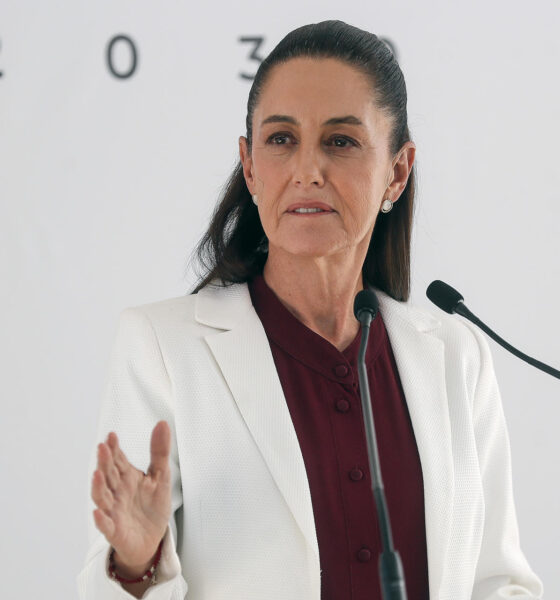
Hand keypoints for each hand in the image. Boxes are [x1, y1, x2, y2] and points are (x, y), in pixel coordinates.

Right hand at [91, 420, 171, 572]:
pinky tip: (97, 512)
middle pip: (108, 475)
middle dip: (104, 461)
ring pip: (102, 497)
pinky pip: (106, 525)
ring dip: (98, 486)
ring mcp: (114, 511)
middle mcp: (117, 491)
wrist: (152, 539)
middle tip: (103, 447)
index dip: (114, 448)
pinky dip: (101, 520)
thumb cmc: (152, 505)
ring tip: (97, 473)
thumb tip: (162, 423)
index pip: (118, 460)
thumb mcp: (161, 475)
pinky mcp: (115, 531)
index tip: (112, 435)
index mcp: (126, 477)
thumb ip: (159, 451)